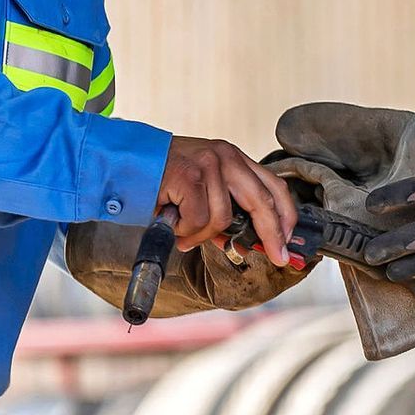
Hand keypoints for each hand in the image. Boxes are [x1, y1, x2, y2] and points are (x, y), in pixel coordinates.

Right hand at [157, 137, 297, 265]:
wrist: (124, 164)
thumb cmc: (163, 180)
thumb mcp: (203, 190)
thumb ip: (225, 210)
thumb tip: (245, 244)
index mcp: (234, 158)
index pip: (273, 185)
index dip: (286, 216)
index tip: (289, 241)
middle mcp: (226, 156)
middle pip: (262, 201)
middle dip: (272, 235)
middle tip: (278, 257)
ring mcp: (208, 164)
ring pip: (223, 218)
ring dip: (202, 235)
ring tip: (184, 233)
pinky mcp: (189, 175)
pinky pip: (199, 219)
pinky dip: (186, 231)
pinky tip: (174, 224)